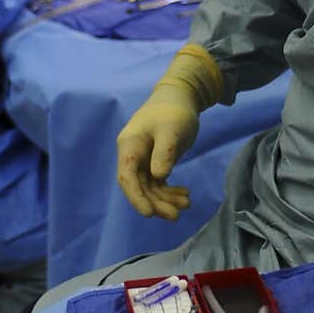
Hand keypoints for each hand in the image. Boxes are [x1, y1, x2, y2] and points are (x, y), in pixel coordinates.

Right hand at [116, 85, 198, 219]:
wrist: (181, 97)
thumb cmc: (174, 111)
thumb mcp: (171, 130)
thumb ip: (164, 152)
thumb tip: (158, 176)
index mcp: (129, 146)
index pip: (126, 176)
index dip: (135, 197)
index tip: (148, 213)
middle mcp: (132, 155)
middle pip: (138, 186)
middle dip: (156, 202)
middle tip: (176, 215)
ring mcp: (143, 160)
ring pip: (149, 187)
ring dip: (165, 199)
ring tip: (187, 204)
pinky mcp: (154, 162)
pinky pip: (158, 183)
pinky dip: (170, 191)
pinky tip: (185, 195)